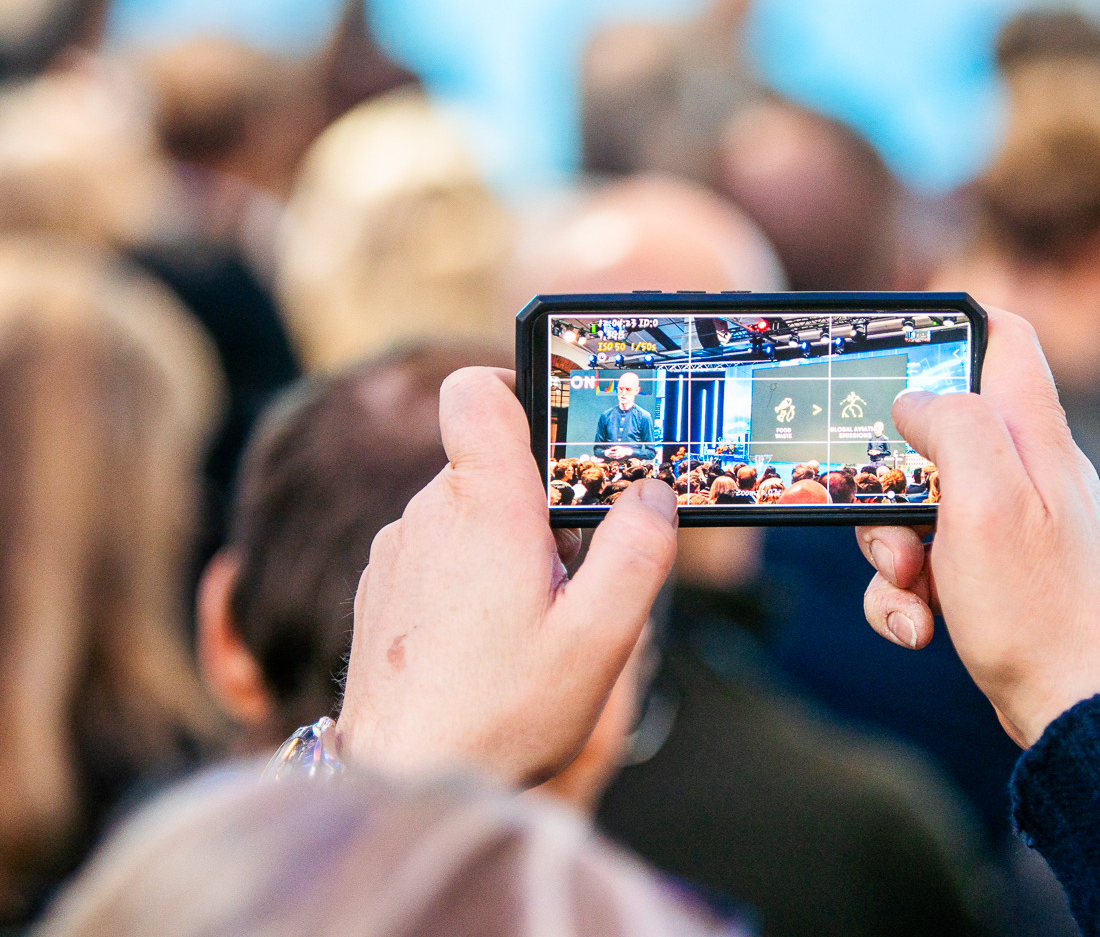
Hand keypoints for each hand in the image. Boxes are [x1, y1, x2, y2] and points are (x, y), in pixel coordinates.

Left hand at [337, 367, 678, 784]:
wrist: (401, 781)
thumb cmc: (501, 714)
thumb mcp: (600, 637)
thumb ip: (637, 553)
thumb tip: (654, 495)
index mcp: (483, 506)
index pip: (475, 393)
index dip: (516, 386)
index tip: (556, 428)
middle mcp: (426, 515)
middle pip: (490, 466)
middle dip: (539, 506)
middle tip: (571, 578)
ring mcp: (395, 552)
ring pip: (464, 515)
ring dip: (503, 547)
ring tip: (529, 625)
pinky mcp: (377, 591)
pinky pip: (434, 555)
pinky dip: (466, 580)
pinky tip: (486, 645)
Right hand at [855, 309, 1099, 747]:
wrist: (1074, 710)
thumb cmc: (1038, 607)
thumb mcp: (987, 500)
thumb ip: (953, 427)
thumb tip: (915, 399)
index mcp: (1034, 436)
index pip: (1004, 337)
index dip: (950, 326)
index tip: (895, 347)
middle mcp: (1025, 472)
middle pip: (934, 434)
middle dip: (890, 482)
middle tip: (892, 524)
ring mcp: (1008, 526)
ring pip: (916, 507)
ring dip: (891, 551)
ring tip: (911, 592)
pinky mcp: (991, 575)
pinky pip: (925, 565)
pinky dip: (907, 596)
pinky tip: (920, 628)